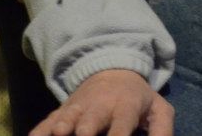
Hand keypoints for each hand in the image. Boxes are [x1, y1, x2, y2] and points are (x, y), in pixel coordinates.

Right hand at [29, 69, 171, 135]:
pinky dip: (38, 133)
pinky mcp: (59, 113)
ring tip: (60, 134)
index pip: (121, 125)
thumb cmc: (137, 99)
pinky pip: (43, 124)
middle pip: (89, 122)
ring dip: (61, 129)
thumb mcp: (158, 110)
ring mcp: (76, 109)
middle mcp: (99, 107)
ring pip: (65, 120)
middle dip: (85, 133)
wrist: (113, 71)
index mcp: (125, 107)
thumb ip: (162, 131)